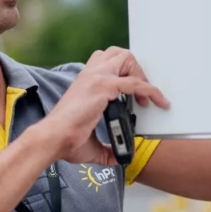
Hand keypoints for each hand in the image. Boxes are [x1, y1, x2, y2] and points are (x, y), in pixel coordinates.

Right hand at [35, 47, 169, 165]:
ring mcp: (96, 78)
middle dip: (135, 69)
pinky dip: (149, 90)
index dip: (124, 74)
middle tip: (140, 92)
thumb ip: (106, 149)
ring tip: (148, 97)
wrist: (53, 138)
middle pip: (118, 54)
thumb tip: (117, 157)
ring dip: (142, 75)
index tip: (134, 93)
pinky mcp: (103, 86)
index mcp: (85, 82)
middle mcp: (90, 75)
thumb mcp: (90, 142)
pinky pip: (134, 82)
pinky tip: (156, 102)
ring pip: (126, 59)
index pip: (107, 63)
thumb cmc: (65, 139)